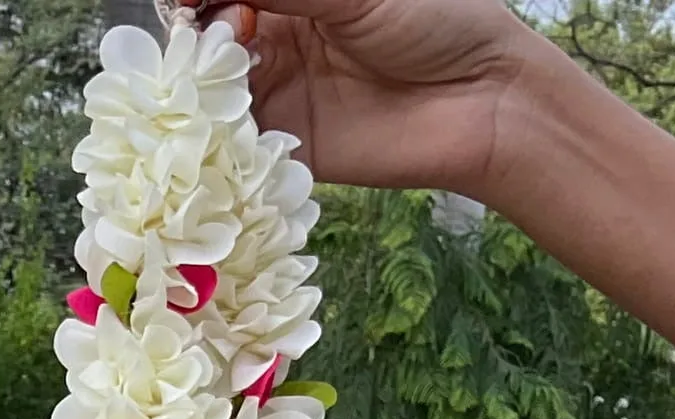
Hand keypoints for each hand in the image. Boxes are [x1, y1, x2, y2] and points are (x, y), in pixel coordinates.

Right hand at [204, 0, 554, 195]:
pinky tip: (219, 123)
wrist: (484, 100)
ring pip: (213, 89)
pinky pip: (236, 145)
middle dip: (198, 34)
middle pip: (207, 35)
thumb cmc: (436, 21)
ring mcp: (280, 93)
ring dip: (203, 85)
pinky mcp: (287, 148)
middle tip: (220, 32)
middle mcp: (279, 36)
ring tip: (221, 76)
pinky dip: (218, 137)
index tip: (189, 1)